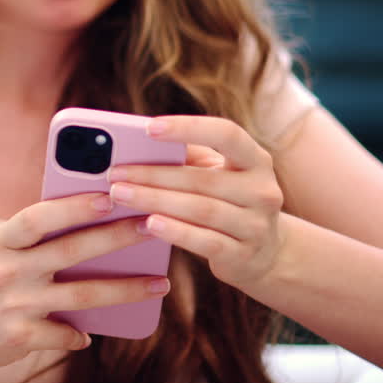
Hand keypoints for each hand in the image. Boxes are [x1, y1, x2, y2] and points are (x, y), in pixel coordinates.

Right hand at [0, 193, 170, 378]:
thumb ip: (26, 237)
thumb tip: (86, 217)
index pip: (38, 217)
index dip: (74, 206)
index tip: (111, 195)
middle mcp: (6, 271)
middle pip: (71, 251)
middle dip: (116, 238)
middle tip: (154, 227)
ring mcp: (14, 305)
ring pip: (82, 295)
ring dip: (125, 290)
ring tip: (158, 284)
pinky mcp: (20, 338)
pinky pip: (66, 334)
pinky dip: (80, 334)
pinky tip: (93, 332)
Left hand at [106, 116, 285, 288]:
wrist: (267, 255)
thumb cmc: (229, 202)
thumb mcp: (219, 174)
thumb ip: (189, 156)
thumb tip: (138, 142)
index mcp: (256, 160)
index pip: (227, 134)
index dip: (189, 128)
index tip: (149, 127)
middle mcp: (263, 190)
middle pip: (202, 179)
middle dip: (153, 175)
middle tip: (115, 173)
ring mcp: (256, 225)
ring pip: (200, 209)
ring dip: (156, 201)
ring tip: (121, 195)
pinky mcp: (243, 255)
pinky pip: (204, 241)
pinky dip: (175, 231)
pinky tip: (148, 223)